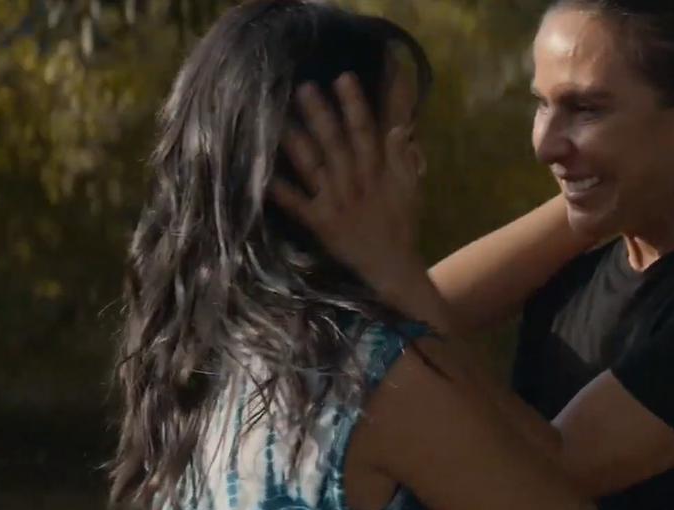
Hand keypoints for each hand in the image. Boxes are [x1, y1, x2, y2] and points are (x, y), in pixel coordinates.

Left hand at [271, 73, 427, 299]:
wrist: (392, 267)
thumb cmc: (400, 224)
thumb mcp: (409, 188)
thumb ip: (403, 156)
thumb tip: (398, 126)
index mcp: (377, 172)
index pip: (366, 132)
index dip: (355, 105)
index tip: (343, 78)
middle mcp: (355, 183)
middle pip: (336, 144)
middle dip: (321, 115)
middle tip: (303, 88)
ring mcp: (336, 202)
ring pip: (315, 167)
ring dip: (298, 144)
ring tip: (280, 121)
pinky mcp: (321, 223)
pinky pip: (299, 205)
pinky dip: (282, 192)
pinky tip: (264, 177)